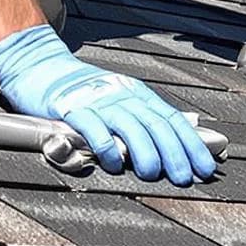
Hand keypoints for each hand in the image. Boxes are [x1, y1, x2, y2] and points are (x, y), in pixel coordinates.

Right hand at [0, 25, 218, 184]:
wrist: (42, 67)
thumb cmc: (85, 91)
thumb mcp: (121, 100)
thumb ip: (143, 120)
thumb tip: (178, 145)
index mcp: (138, 94)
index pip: (172, 119)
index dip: (191, 144)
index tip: (204, 167)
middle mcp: (123, 96)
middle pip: (156, 124)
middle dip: (174, 153)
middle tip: (183, 177)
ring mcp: (98, 101)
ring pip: (131, 126)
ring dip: (145, 153)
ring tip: (151, 174)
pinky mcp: (73, 109)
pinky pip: (94, 128)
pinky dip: (107, 147)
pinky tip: (114, 164)